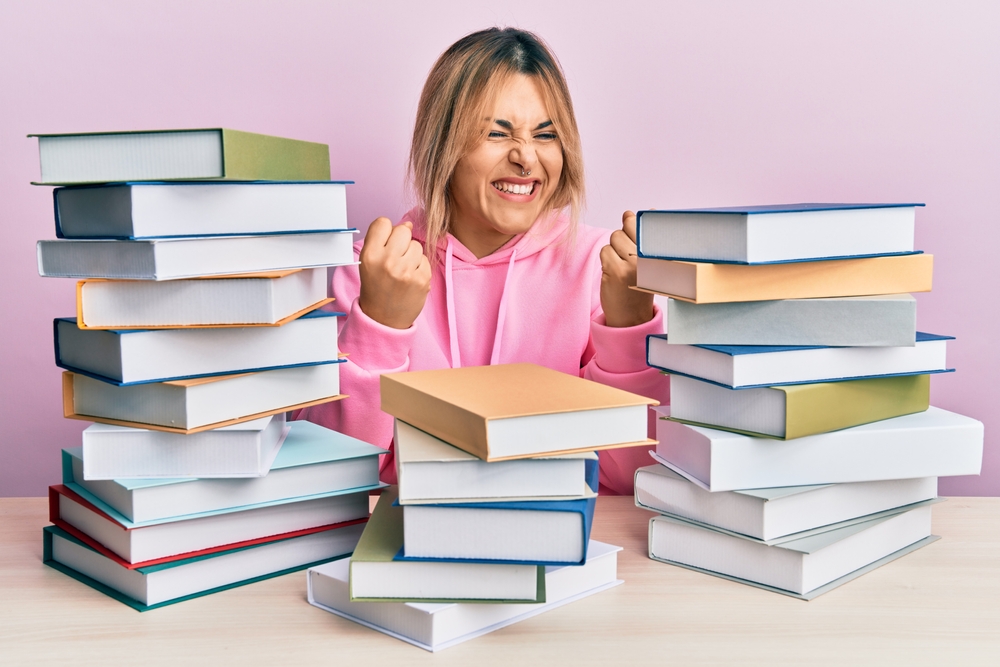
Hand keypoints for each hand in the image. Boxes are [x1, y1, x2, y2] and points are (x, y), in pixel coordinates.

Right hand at [358, 217, 430, 328]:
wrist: (384, 319)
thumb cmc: (376, 287)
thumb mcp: (368, 262)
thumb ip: (382, 239)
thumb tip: (408, 224)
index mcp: (370, 255)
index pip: (383, 222)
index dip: (385, 232)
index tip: (384, 244)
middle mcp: (387, 261)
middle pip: (403, 230)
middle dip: (401, 241)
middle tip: (395, 258)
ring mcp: (406, 271)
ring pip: (416, 245)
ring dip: (411, 255)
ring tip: (402, 270)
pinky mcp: (422, 279)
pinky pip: (425, 259)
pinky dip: (419, 267)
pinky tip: (410, 278)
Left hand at [600, 210, 654, 327]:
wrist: (632, 316)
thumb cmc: (640, 284)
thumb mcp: (648, 260)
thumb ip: (639, 236)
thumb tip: (628, 213)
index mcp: (659, 252)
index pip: (642, 223)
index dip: (633, 225)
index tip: (634, 239)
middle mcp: (648, 257)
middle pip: (624, 229)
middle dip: (622, 240)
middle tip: (627, 258)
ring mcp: (632, 264)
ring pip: (613, 238)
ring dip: (614, 250)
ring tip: (622, 266)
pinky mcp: (616, 271)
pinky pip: (605, 251)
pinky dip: (606, 260)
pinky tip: (615, 272)